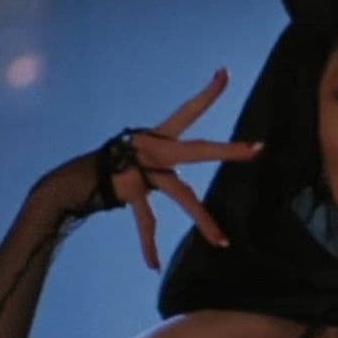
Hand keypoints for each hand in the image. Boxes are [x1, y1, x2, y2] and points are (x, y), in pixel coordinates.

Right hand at [110, 69, 262, 271]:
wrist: (80, 177)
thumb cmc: (125, 163)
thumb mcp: (150, 155)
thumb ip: (175, 162)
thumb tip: (194, 176)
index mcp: (160, 136)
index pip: (188, 110)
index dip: (207, 93)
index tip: (224, 73)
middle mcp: (155, 150)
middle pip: (198, 151)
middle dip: (227, 151)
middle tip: (257, 149)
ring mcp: (143, 172)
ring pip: (181, 196)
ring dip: (202, 220)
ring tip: (221, 242)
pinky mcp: (130, 195)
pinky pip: (145, 222)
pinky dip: (149, 245)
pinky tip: (154, 265)